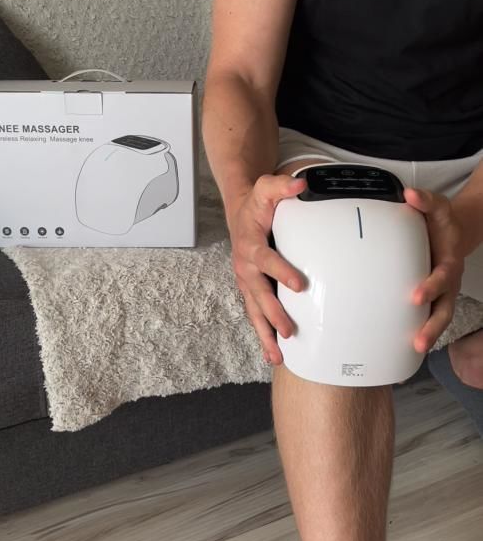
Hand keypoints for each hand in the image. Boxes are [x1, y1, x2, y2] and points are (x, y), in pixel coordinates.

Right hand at [228, 174, 306, 364]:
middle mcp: (246, 268)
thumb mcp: (266, 188)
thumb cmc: (256, 205)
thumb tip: (302, 184)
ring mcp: (247, 282)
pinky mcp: (251, 290)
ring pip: (254, 312)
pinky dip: (263, 335)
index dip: (281, 271)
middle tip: (288, 330)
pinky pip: (255, 315)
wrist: (239, 214)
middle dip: (272, 314)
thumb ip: (282, 185)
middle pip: (258, 295)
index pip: (266, 260)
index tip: (298, 284)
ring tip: (277, 356)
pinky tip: (273, 354)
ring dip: (265, 334)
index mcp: (250, 245)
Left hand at [404, 187, 464, 354]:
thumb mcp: (436, 207)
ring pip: (438, 319)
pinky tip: (403, 347)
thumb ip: (424, 201)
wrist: (454, 231)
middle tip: (418, 340)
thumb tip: (410, 194)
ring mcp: (441, 294)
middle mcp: (448, 282)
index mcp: (448, 262)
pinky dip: (419, 332)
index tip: (416, 295)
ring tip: (413, 350)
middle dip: (432, 326)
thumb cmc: (441, 222)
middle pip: (444, 309)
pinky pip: (427, 318)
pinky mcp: (432, 298)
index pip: (441, 277)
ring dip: (427, 335)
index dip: (431, 286)